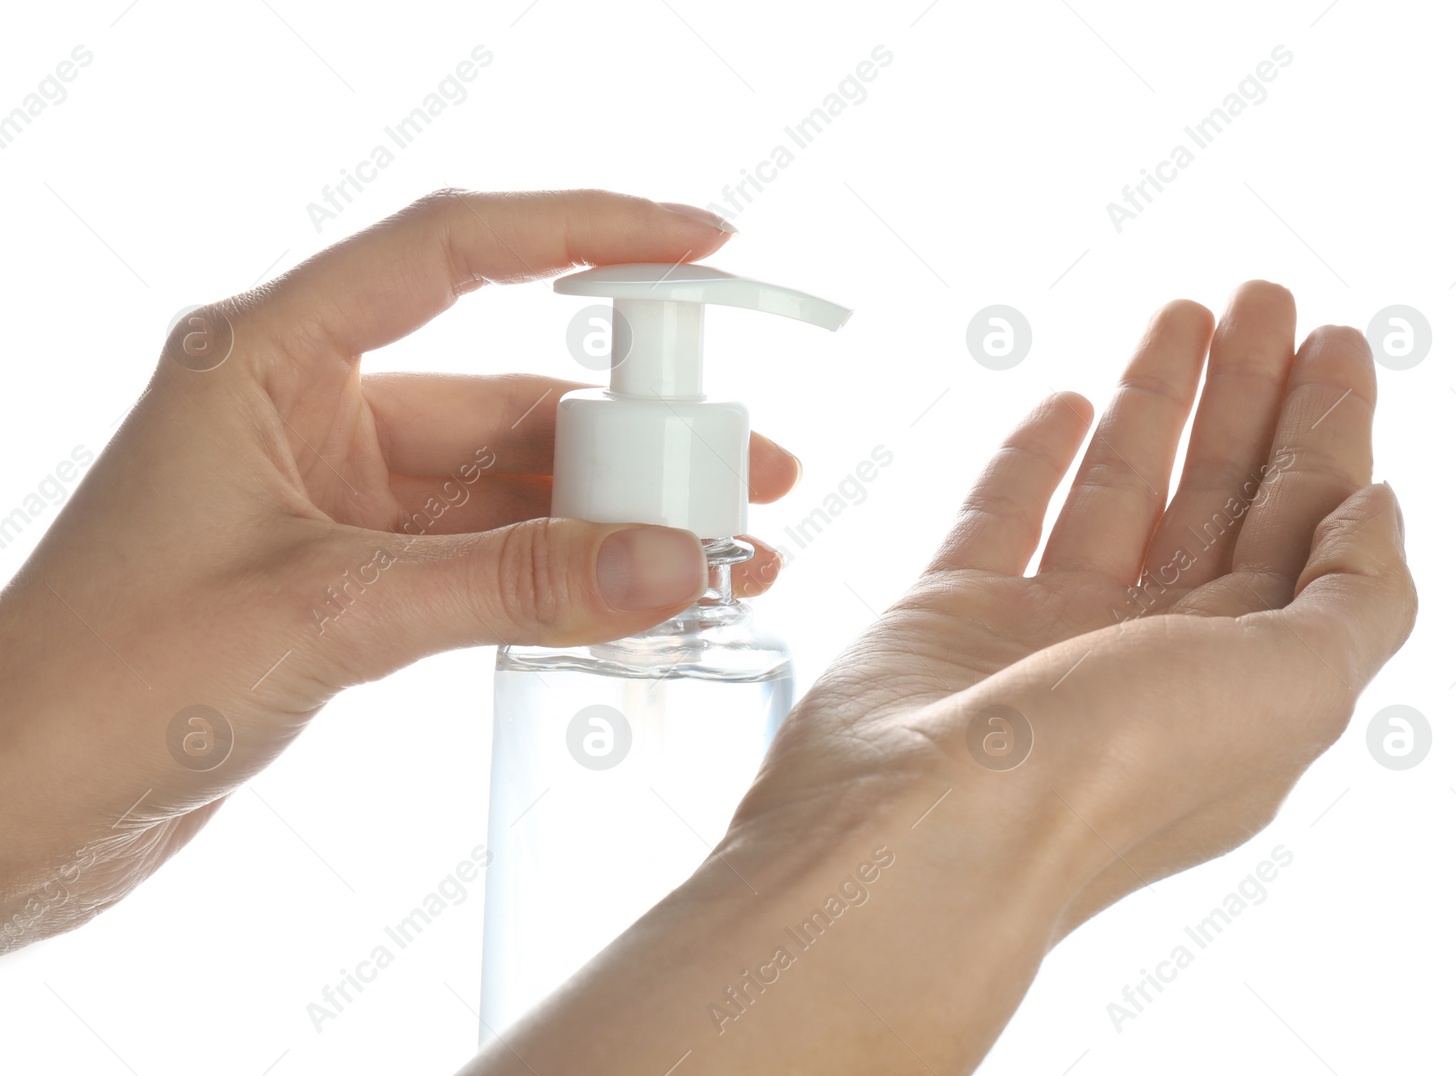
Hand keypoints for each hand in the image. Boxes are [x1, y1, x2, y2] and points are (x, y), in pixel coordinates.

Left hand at [0, 190, 795, 944]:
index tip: (702, 242)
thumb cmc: (101, 685)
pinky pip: (484, 551)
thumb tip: (673, 560)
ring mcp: (331, 495)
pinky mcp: (347, 574)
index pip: (451, 251)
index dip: (588, 231)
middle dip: (635, 429)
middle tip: (749, 467)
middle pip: (505, 387)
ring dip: (611, 513)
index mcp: (265, 357)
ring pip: (505, 481)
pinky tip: (640, 595)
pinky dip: (562, 572)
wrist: (12, 812)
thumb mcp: (325, 615)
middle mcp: (304, 408)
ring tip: (726, 552)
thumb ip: (509, 585)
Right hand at [479, 283, 1416, 1072]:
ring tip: (1185, 314)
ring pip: (1119, 492)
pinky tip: (1065, 403)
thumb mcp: (1297, 688)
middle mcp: (1153, 655)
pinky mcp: (956, 614)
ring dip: (1157, 401)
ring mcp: (1050, 634)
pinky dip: (1034, 458)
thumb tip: (1373, 507)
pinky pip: (1004, 516)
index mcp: (1244, 679)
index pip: (1305, 531)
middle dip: (1250, 398)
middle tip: (1267, 300)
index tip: (1336, 344)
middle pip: (1221, 499)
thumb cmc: (1113, 774)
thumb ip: (1357, 595)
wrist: (929, 830)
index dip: (1329, 433)